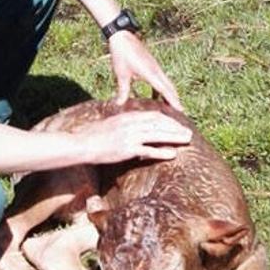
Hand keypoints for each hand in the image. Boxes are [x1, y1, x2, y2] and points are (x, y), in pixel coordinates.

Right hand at [76, 110, 191, 162]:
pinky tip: (173, 154)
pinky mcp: (127, 149)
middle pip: (159, 124)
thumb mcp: (110, 124)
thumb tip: (133, 126)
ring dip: (174, 137)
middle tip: (189, 132)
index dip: (168, 119)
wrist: (80, 143)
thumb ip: (124, 124)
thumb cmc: (92, 135)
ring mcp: (129, 136)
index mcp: (128, 116)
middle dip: (176, 128)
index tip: (177, 124)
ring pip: (158, 135)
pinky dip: (162, 152)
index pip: (153, 115)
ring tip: (187, 140)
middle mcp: (131, 124)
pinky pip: (149, 150)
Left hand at [108, 31, 183, 109]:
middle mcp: (156, 70)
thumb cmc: (121, 54)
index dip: (173, 101)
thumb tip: (119, 104)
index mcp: (150, 73)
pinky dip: (162, 89)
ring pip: (167, 83)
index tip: (181, 110)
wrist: (122, 37)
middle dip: (175, 100)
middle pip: (170, 88)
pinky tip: (157, 98)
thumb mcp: (121, 74)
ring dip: (170, 95)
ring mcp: (155, 67)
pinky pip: (161, 80)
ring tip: (172, 108)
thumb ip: (123, 90)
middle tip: (180, 114)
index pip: (165, 90)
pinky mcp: (152, 65)